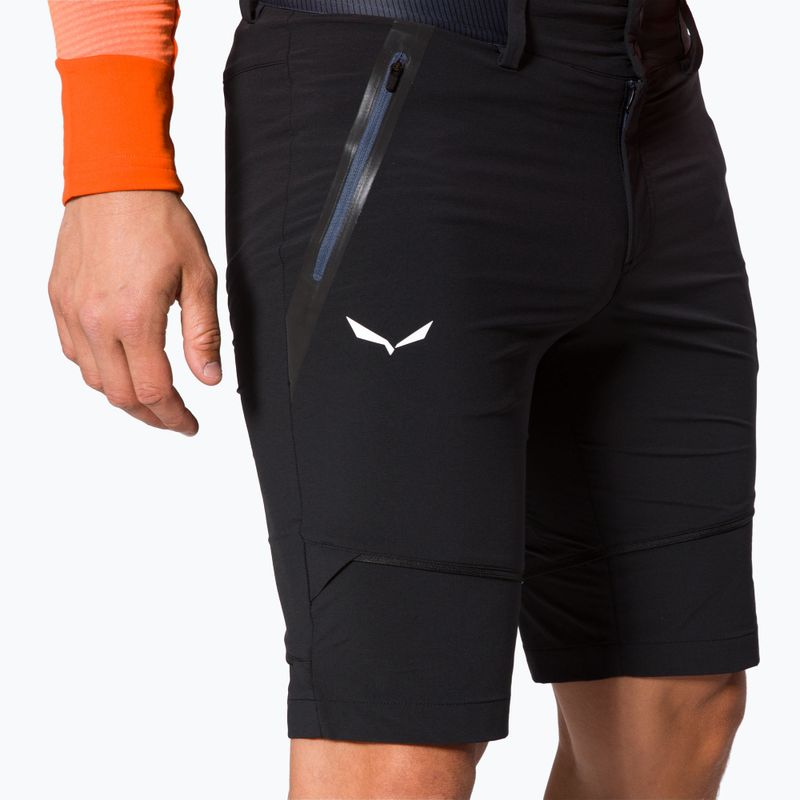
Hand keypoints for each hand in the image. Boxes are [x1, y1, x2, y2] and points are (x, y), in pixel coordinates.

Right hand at [48, 190, 221, 435]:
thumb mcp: (199, 278)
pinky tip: (120, 365)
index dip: (174, 416)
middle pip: (121, 395)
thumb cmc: (159, 222)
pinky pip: (73, 353)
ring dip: (124, 396)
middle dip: (152, 415)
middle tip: (174, 418)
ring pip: (94, 380)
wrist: (115, 181)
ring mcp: (71, 311)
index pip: (155, 391)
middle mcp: (95, 320)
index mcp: (134, 318)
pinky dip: (98, 370)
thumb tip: (209, 378)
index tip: (189, 425)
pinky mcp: (58, 300)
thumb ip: (203, 334)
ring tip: (151, 396)